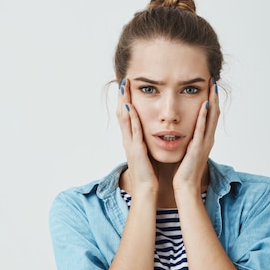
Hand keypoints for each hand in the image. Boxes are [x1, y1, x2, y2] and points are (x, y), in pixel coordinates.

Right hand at [116, 78, 158, 194]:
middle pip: (122, 114)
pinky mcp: (136, 150)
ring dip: (124, 102)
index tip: (127, 87)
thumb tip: (147, 133)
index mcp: (131, 140)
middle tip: (123, 81)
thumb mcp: (145, 153)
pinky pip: (133, 131)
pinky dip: (132, 119)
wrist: (145, 188)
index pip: (126, 116)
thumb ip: (144, 142)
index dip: (126, 101)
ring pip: (125, 119)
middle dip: (122, 97)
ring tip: (124, 88)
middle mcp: (128, 140)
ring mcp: (130, 144)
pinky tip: (131, 108)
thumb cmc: (147, 173)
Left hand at [173, 78, 219, 191]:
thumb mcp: (188, 150)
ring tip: (212, 87)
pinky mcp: (198, 148)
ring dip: (212, 102)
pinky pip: (202, 129)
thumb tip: (184, 130)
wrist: (185, 186)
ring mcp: (204, 143)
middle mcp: (208, 139)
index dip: (211, 100)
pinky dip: (204, 116)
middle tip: (214, 80)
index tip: (209, 86)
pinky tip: (204, 105)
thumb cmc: (184, 170)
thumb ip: (189, 139)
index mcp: (204, 139)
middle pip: (214, 114)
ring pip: (211, 118)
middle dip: (214, 96)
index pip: (210, 116)